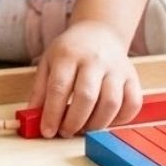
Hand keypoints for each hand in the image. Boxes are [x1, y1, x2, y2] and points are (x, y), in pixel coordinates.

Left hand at [28, 19, 142, 137]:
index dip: (52, 113)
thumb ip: (40, 89)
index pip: (59, 87)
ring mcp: (116, 68)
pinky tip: (105, 121)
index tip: (47, 132)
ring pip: (111, 103)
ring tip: (84, 129)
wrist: (98, 32)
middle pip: (86, 96)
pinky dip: (120, 120)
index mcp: (67, 54)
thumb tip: (33, 117)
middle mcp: (94, 60)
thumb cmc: (69, 51)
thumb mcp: (48, 62)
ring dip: (96, 124)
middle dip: (74, 121)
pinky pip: (132, 104)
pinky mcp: (133, 78)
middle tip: (66, 132)